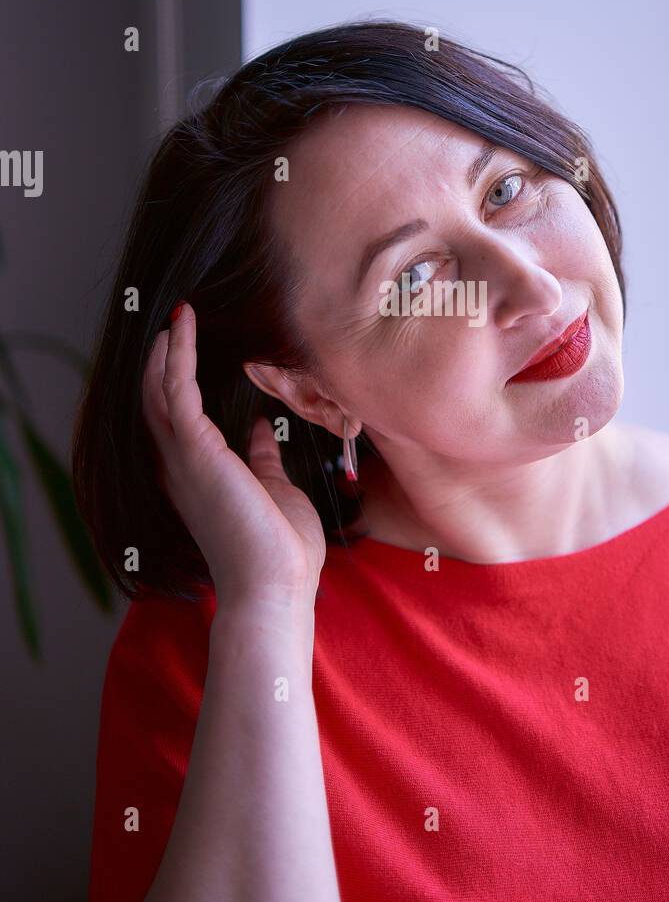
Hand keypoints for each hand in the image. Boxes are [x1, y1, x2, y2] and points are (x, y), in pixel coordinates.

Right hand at [142, 301, 325, 610]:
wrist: (275, 588)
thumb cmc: (279, 550)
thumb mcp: (274, 489)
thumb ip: (262, 459)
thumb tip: (262, 431)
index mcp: (197, 475)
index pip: (175, 418)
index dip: (174, 379)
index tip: (186, 345)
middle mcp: (179, 465)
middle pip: (156, 400)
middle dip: (161, 360)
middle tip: (172, 320)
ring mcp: (182, 458)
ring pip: (157, 390)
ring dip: (165, 350)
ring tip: (175, 314)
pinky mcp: (195, 450)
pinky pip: (176, 389)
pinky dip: (177, 354)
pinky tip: (182, 326)